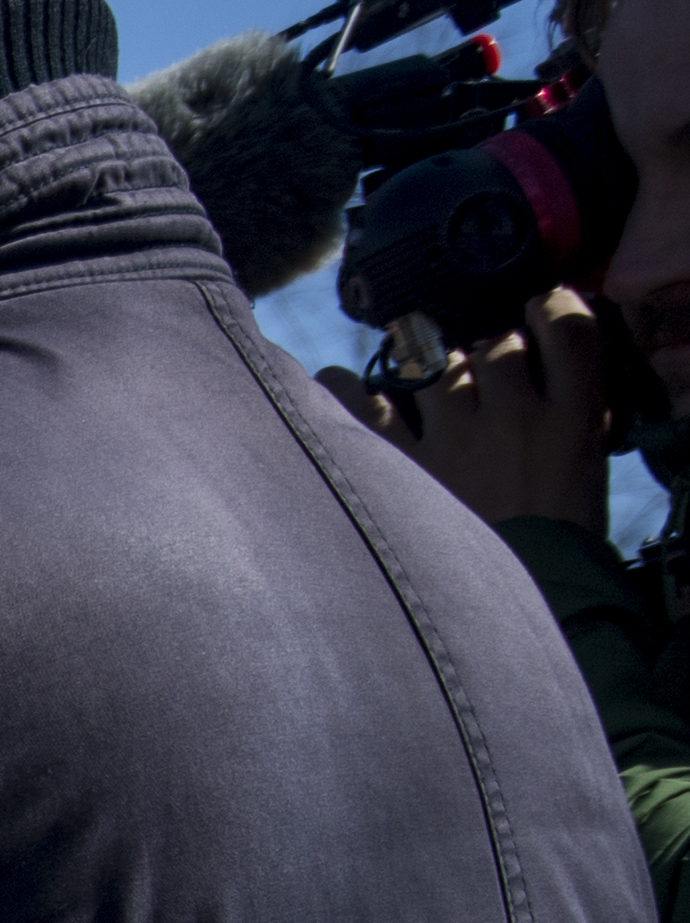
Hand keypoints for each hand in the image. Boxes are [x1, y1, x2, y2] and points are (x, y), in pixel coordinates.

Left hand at [327, 291, 624, 534]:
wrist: (518, 613)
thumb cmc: (553, 555)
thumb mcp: (582, 476)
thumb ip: (562, 423)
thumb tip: (528, 383)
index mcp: (575, 420)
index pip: (570, 331)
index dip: (551, 310)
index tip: (538, 309)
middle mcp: (515, 417)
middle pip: (493, 349)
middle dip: (483, 355)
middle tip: (474, 379)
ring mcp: (455, 442)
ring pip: (435, 367)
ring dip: (424, 365)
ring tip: (416, 375)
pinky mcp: (402, 472)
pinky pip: (363, 406)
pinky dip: (348, 390)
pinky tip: (338, 384)